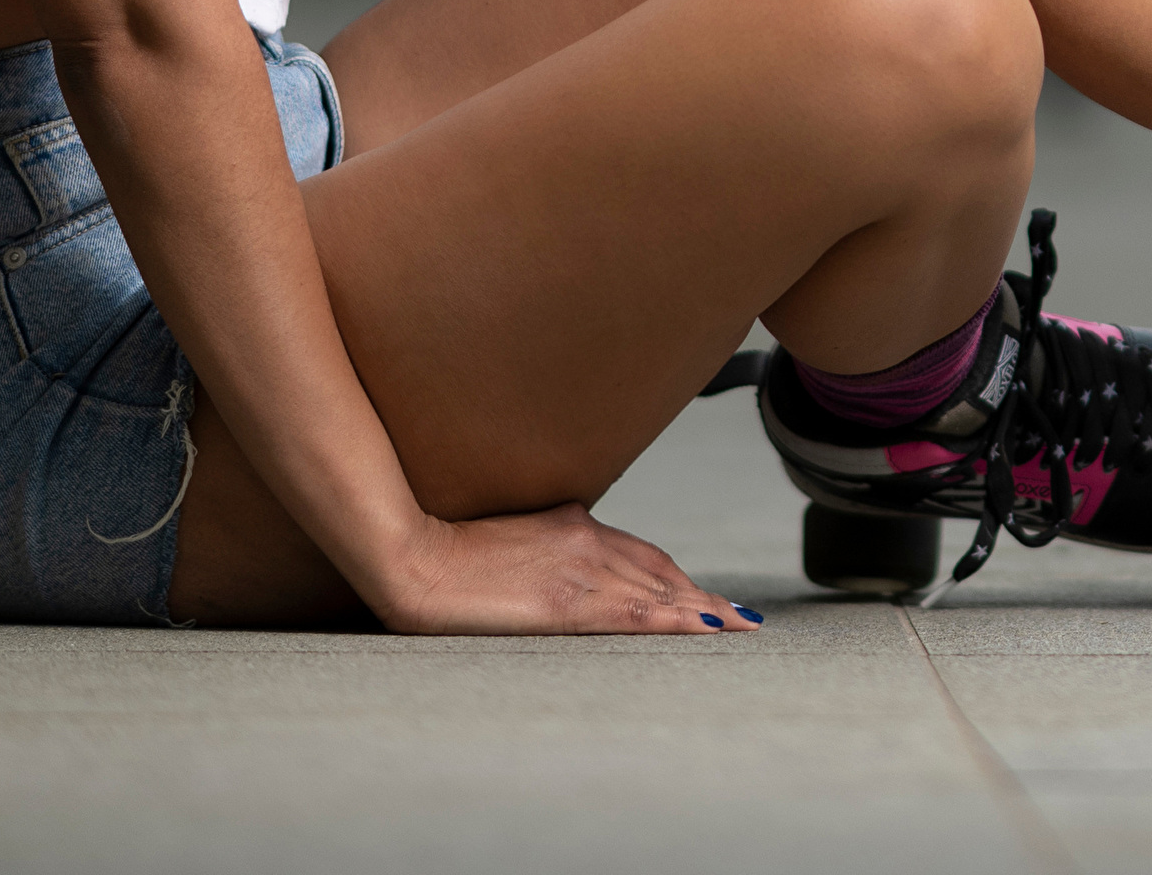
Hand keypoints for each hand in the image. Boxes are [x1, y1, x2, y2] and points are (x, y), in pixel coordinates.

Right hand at [363, 503, 762, 636]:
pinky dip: (676, 620)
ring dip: (701, 609)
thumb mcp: (509, 537)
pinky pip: (635, 613)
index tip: (704, 595)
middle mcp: (587, 540)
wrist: (412, 554)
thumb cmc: (446, 552)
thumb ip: (544, 545)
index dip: (677, 577)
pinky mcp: (567, 600)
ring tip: (738, 627)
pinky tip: (704, 628)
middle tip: (740, 618)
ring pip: (658, 591)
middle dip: (700, 595)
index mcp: (573, 523)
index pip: (641, 553)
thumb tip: (561, 555)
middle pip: (660, 572)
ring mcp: (580, 569)